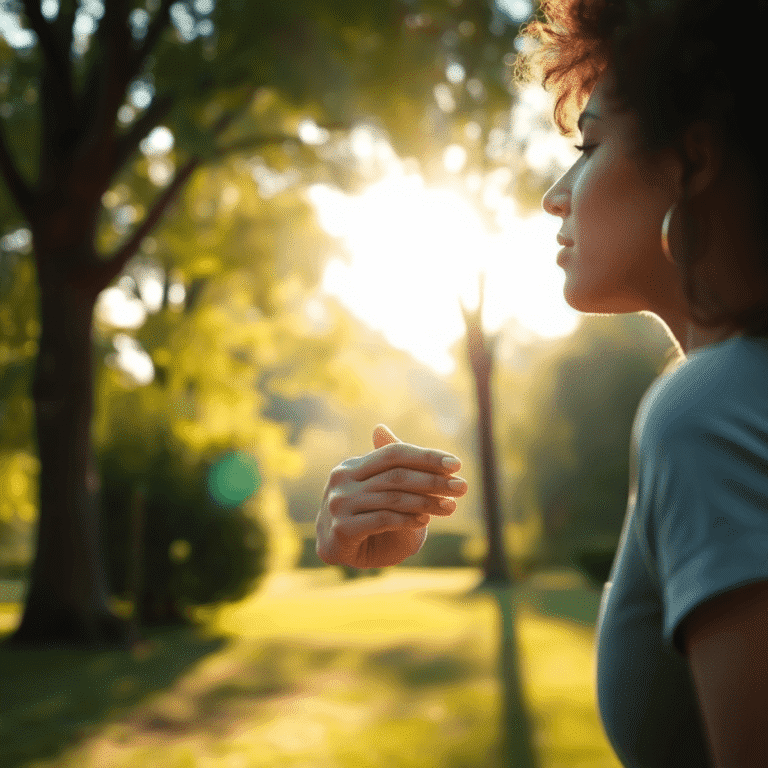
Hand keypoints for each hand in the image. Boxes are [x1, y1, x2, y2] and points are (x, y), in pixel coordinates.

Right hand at [315, 424, 467, 567]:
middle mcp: (342, 481)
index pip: (394, 454)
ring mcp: (340, 504)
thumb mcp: (378, 488)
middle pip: (396, 474)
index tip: (456, 464)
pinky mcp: (342, 528)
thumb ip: (386, 464)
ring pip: (393, 497)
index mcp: (351, 466)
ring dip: (427, 502)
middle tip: (462, 487)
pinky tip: (425, 521)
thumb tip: (380, 427)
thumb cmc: (362, 516)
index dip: (426, 457)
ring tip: (450, 507)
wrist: (337, 551)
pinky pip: (383, 519)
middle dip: (433, 480)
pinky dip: (407, 520)